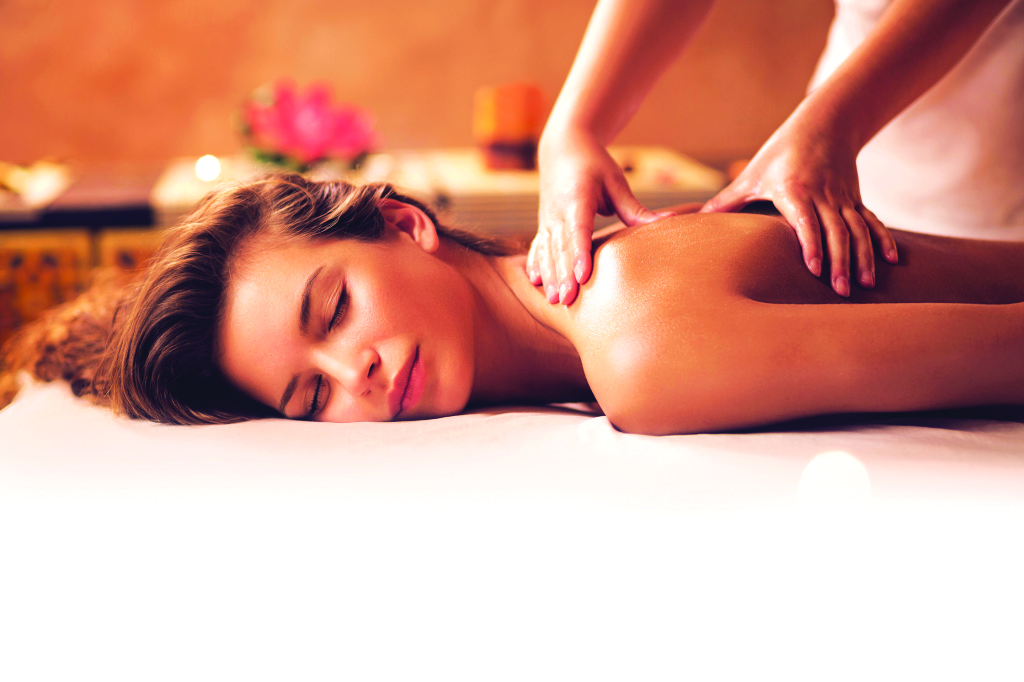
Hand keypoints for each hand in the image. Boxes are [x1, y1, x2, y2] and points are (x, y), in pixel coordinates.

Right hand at [528, 132, 667, 304]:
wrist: (562, 149)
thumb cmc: (594, 164)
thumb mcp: (616, 182)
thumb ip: (635, 208)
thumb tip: (670, 222)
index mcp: (577, 198)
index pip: (578, 230)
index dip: (579, 254)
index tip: (582, 276)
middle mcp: (557, 211)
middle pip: (560, 248)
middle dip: (563, 276)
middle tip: (568, 300)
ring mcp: (548, 219)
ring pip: (546, 251)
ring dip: (550, 276)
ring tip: (554, 300)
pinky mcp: (544, 224)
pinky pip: (537, 247)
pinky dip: (535, 264)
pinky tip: (535, 282)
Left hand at [701, 115, 897, 296]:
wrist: (823, 123)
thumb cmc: (780, 152)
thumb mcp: (750, 175)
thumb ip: (726, 201)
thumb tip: (692, 222)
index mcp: (795, 190)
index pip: (807, 222)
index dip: (812, 245)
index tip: (815, 270)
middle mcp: (823, 195)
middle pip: (835, 232)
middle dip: (840, 262)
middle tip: (840, 292)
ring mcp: (843, 198)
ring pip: (858, 230)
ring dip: (864, 257)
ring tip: (868, 285)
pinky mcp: (855, 199)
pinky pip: (872, 222)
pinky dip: (882, 240)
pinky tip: (892, 262)